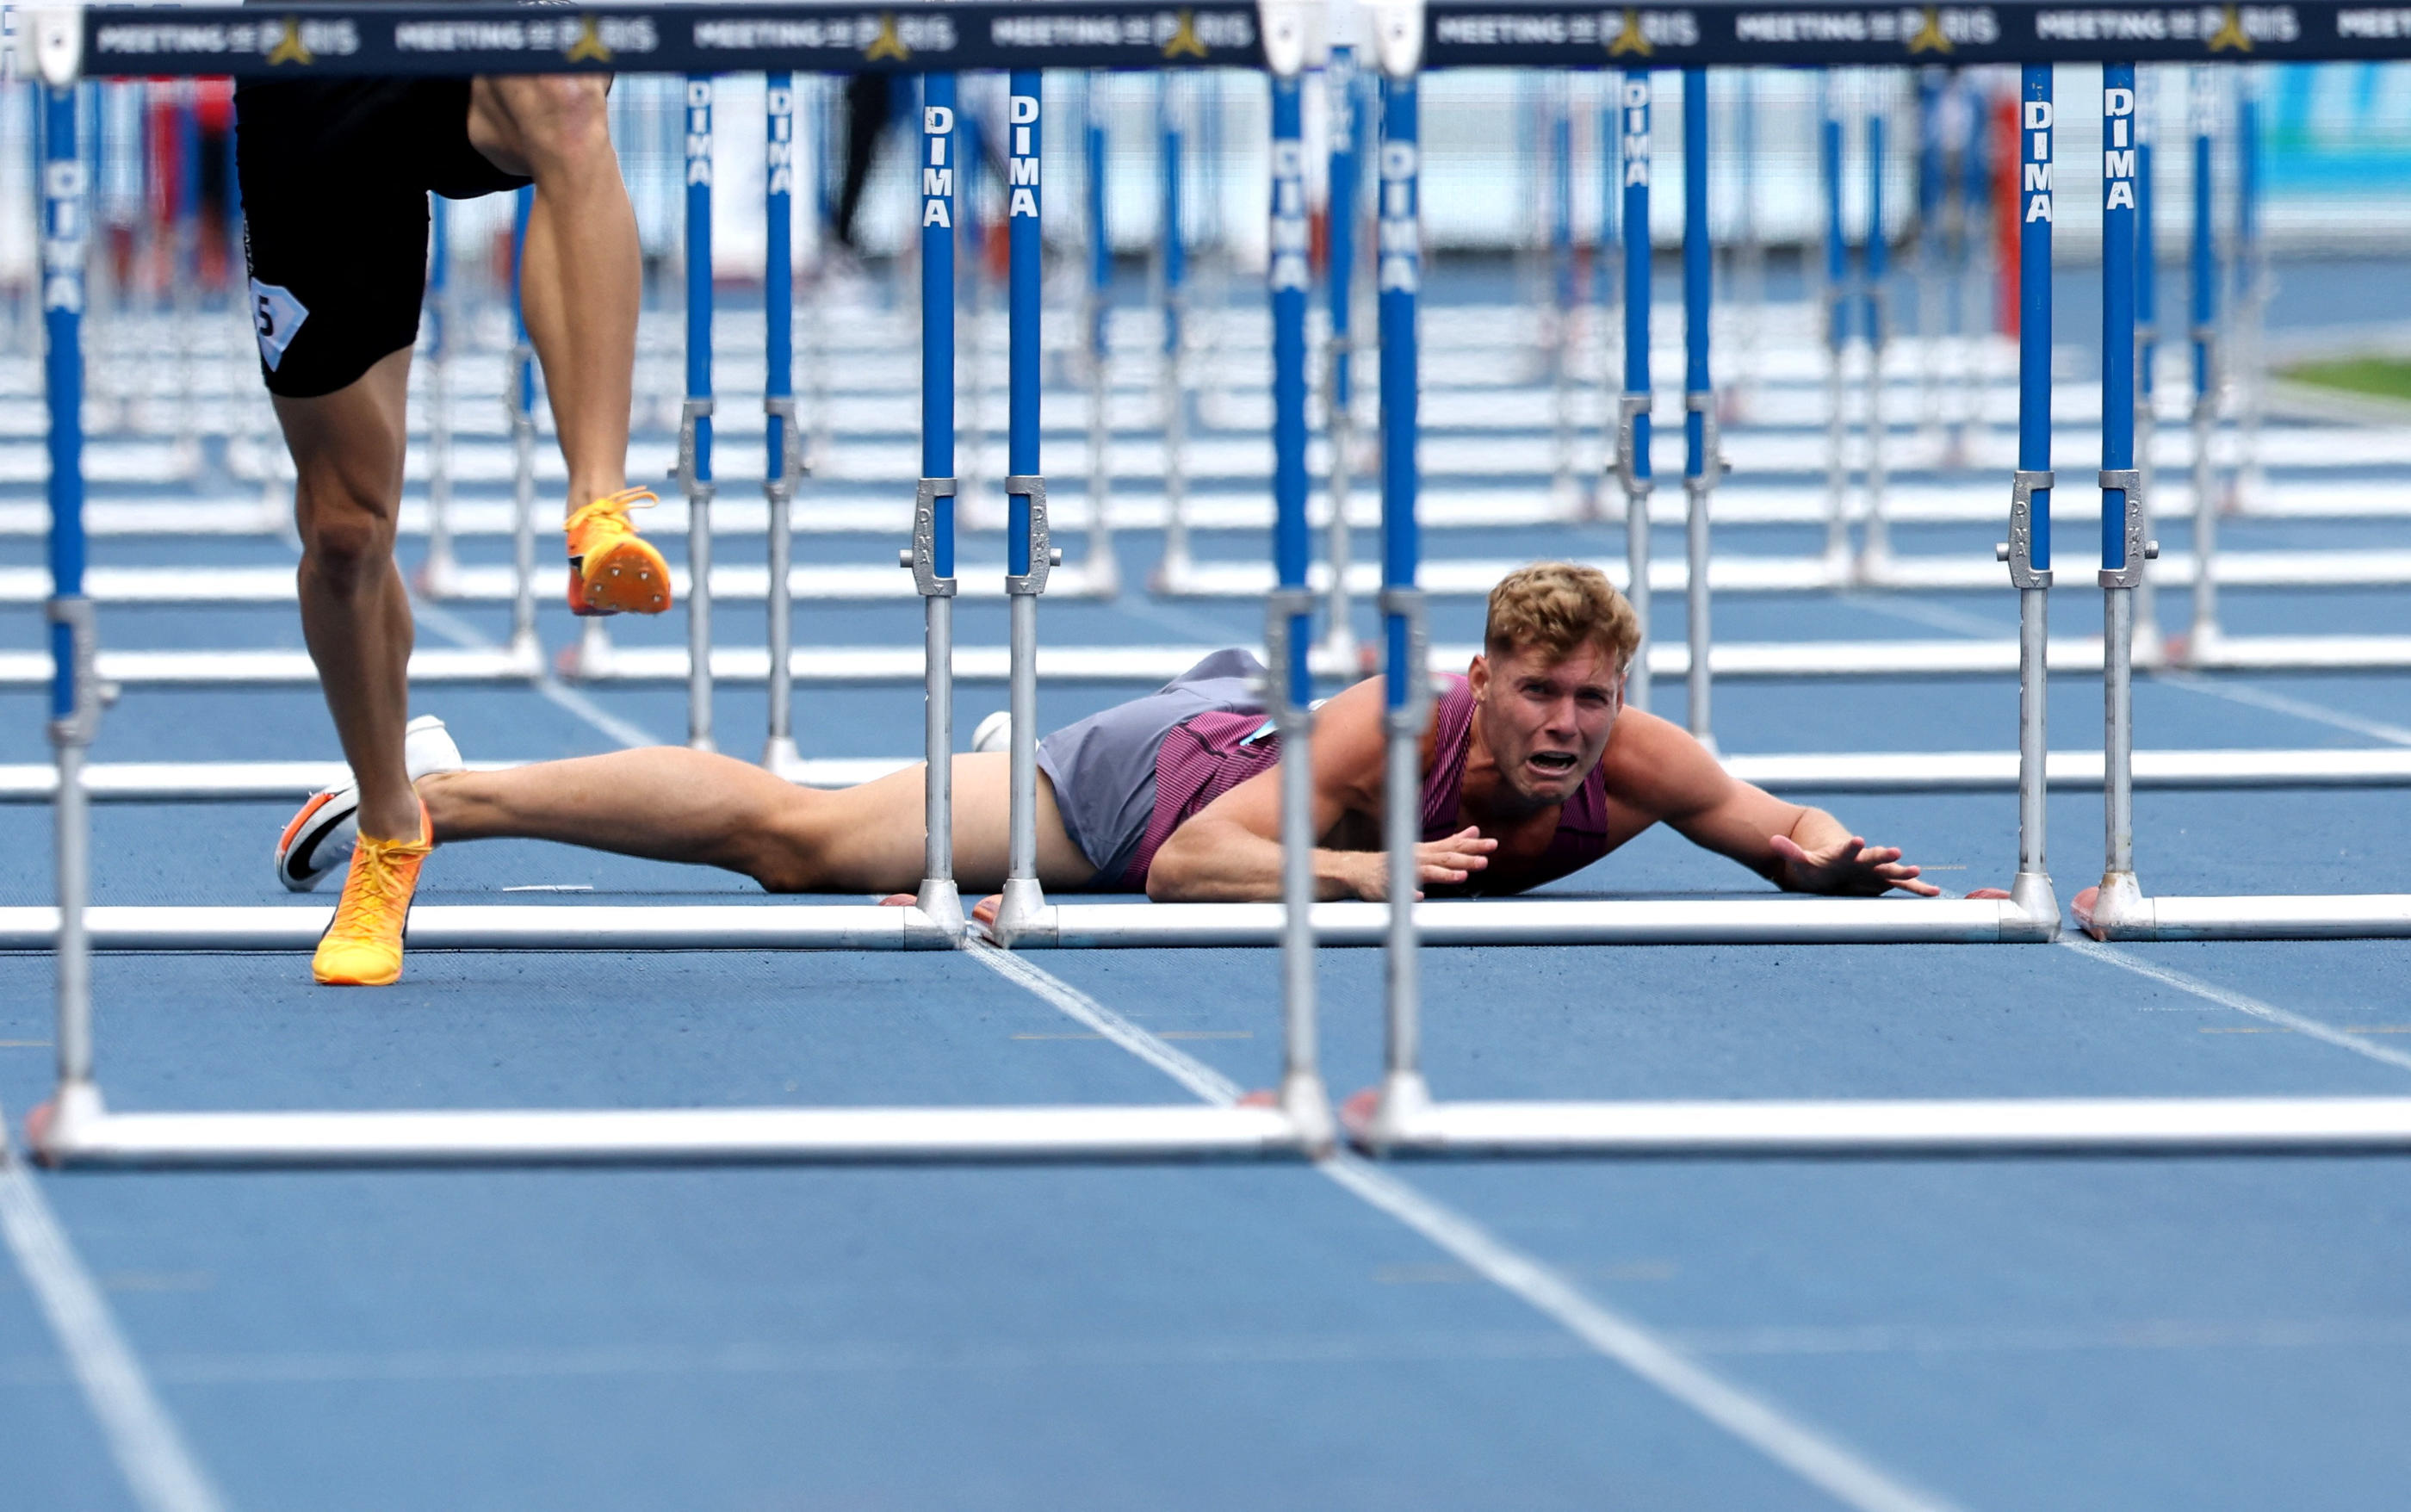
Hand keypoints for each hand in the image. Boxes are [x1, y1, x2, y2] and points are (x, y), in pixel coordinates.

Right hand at [1355, 826, 1496, 900]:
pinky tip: (1419, 897)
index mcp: (1428, 850)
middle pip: (1445, 858)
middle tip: (1485, 861)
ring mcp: (1403, 872)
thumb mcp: (1426, 849)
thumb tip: (1476, 831)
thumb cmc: (1397, 860)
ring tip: (1461, 876)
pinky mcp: (1389, 887)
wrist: (1359, 871)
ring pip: (1427, 872)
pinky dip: (1410, 893)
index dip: (1474, 846)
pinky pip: (1401, 891)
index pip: (1454, 846)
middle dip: (1466, 859)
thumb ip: (1451, 842)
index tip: (1494, 844)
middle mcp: (1418, 858)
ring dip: (1444, 874)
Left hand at [1768, 832, 1939, 896]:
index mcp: (1842, 853)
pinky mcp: (1882, 881)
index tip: (1858, 840)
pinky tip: (1934, 893)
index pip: (1847, 848)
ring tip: (1918, 872)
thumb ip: (1789, 851)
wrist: (1830, 863)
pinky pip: (1903, 886)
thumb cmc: (1815, 864)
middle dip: (1883, 855)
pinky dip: (1917, 889)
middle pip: (1873, 856)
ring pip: (1891, 871)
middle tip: (1896, 852)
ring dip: (1904, 872)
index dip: (1851, 845)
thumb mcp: (1799, 860)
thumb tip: (1772, 841)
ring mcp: (1874, 870)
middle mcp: (1862, 859)